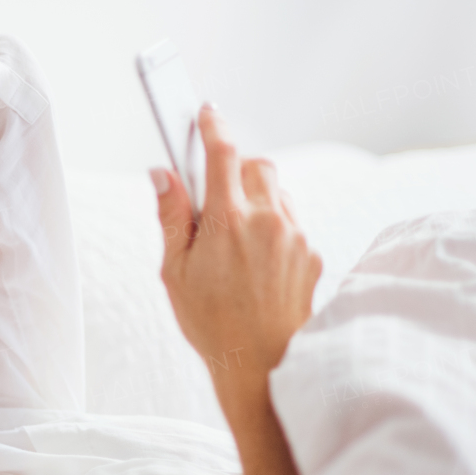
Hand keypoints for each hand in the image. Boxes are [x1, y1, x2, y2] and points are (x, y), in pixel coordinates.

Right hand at [151, 105, 322, 389]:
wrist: (261, 362)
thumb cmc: (210, 321)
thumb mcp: (174, 270)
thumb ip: (171, 216)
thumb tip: (163, 174)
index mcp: (227, 222)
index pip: (222, 153)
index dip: (212, 126)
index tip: (204, 112)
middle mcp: (268, 221)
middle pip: (256, 165)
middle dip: (235, 166)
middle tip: (212, 190)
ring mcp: (295, 236)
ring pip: (277, 191)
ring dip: (255, 196)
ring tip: (231, 233)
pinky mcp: (312, 253)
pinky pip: (292, 221)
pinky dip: (272, 224)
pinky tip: (253, 259)